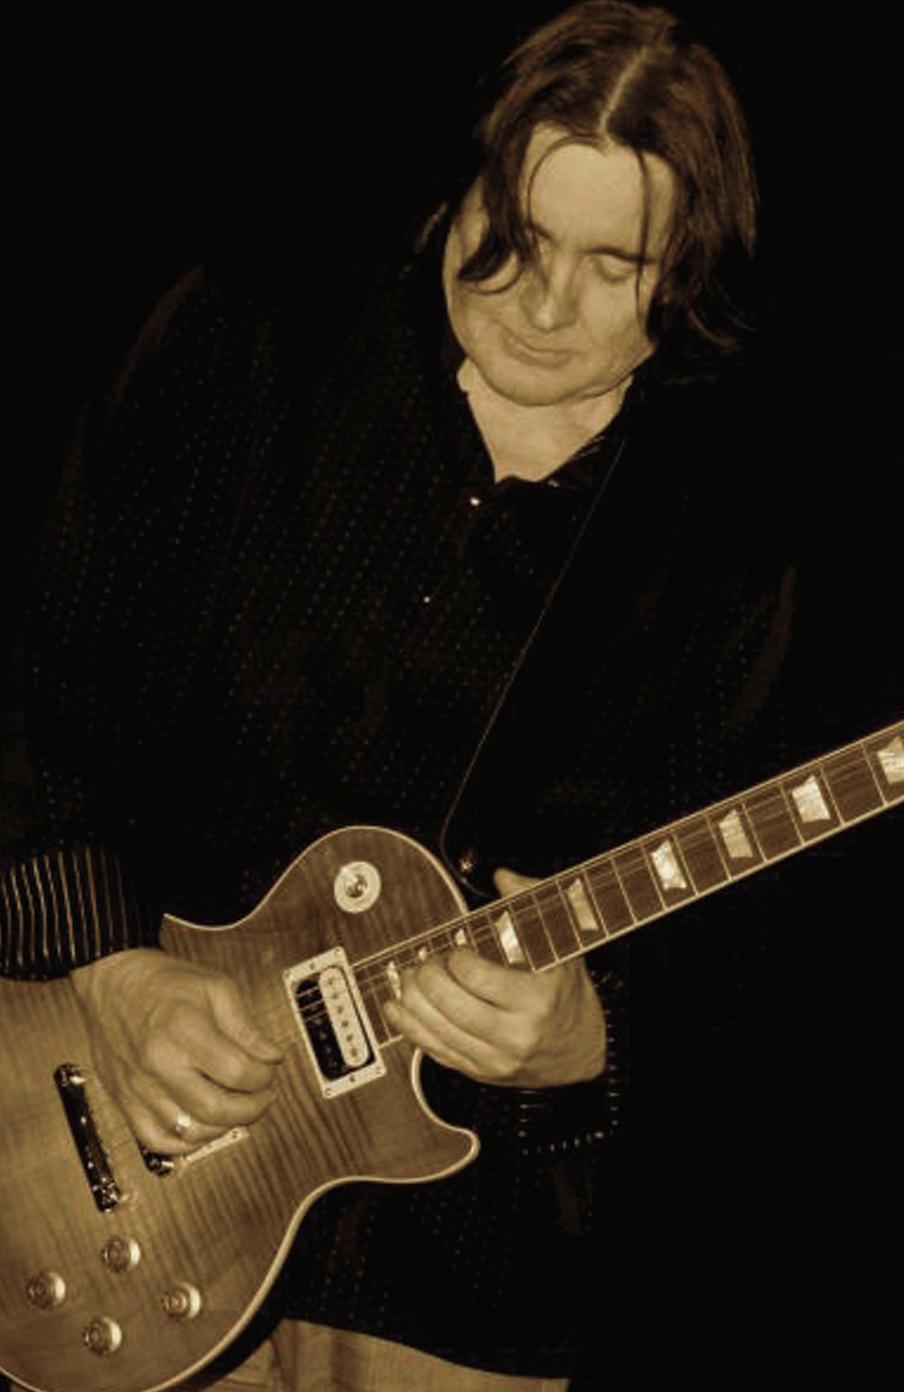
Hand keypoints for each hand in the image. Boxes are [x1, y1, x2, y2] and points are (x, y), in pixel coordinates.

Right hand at [70, 948, 283, 1153]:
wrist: (110, 982)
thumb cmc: (163, 982)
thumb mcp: (215, 987)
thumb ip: (246, 1026)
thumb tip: (273, 1057)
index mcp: (183, 1029)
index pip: (236, 1071)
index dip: (263, 1076)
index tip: (269, 1069)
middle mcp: (159, 1063)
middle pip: (216, 1109)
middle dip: (252, 1108)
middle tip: (262, 1095)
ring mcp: (139, 1087)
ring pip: (190, 1131)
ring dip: (224, 1126)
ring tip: (236, 1107)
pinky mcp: (124, 1101)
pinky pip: (157, 1140)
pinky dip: (186, 1142)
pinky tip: (203, 1124)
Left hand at [382, 868, 605, 1086]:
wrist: (581, 1048)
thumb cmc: (566, 992)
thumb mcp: (560, 946)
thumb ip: (531, 905)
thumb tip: (502, 877)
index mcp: (538, 999)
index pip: (478, 978)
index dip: (456, 959)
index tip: (455, 949)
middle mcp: (518, 1034)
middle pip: (453, 1006)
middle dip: (428, 977)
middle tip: (424, 961)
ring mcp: (497, 1059)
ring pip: (439, 1031)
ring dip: (413, 1000)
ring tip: (408, 978)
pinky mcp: (481, 1072)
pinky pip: (437, 1052)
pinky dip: (410, 1028)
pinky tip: (398, 1008)